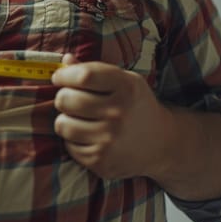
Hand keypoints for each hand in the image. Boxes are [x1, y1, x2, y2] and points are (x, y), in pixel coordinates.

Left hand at [51, 54, 175, 179]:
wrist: (161, 143)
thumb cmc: (135, 106)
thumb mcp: (124, 82)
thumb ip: (94, 70)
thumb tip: (65, 61)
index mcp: (126, 87)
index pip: (83, 76)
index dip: (64, 75)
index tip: (59, 77)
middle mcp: (119, 113)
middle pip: (67, 99)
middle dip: (63, 97)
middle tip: (70, 99)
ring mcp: (109, 139)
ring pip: (62, 124)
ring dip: (65, 120)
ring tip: (77, 119)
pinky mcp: (100, 161)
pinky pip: (68, 145)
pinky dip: (73, 140)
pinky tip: (88, 136)